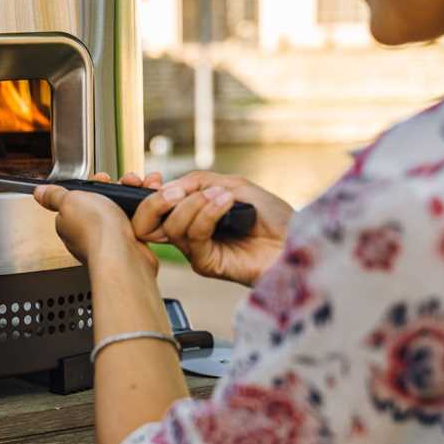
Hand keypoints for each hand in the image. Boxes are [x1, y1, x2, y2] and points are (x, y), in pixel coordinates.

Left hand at [33, 184, 157, 273]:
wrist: (123, 253)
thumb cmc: (96, 230)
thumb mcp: (69, 200)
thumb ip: (54, 195)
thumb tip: (39, 192)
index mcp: (68, 222)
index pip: (76, 199)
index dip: (90, 186)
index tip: (100, 179)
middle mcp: (87, 233)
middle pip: (100, 202)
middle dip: (113, 190)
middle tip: (120, 185)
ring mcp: (108, 239)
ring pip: (120, 210)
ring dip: (128, 198)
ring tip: (133, 191)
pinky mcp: (127, 244)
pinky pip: (134, 222)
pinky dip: (140, 213)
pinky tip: (141, 210)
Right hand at [98, 170, 292, 286]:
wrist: (298, 241)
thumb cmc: (273, 217)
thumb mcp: (233, 185)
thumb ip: (199, 182)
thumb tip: (169, 186)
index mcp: (191, 214)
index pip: (153, 207)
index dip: (145, 193)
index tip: (150, 179)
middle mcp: (189, 233)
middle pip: (147, 223)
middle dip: (154, 203)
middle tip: (172, 192)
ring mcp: (196, 250)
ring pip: (172, 227)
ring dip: (193, 205)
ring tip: (220, 196)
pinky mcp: (207, 264)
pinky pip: (193, 237)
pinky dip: (207, 214)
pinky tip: (226, 203)